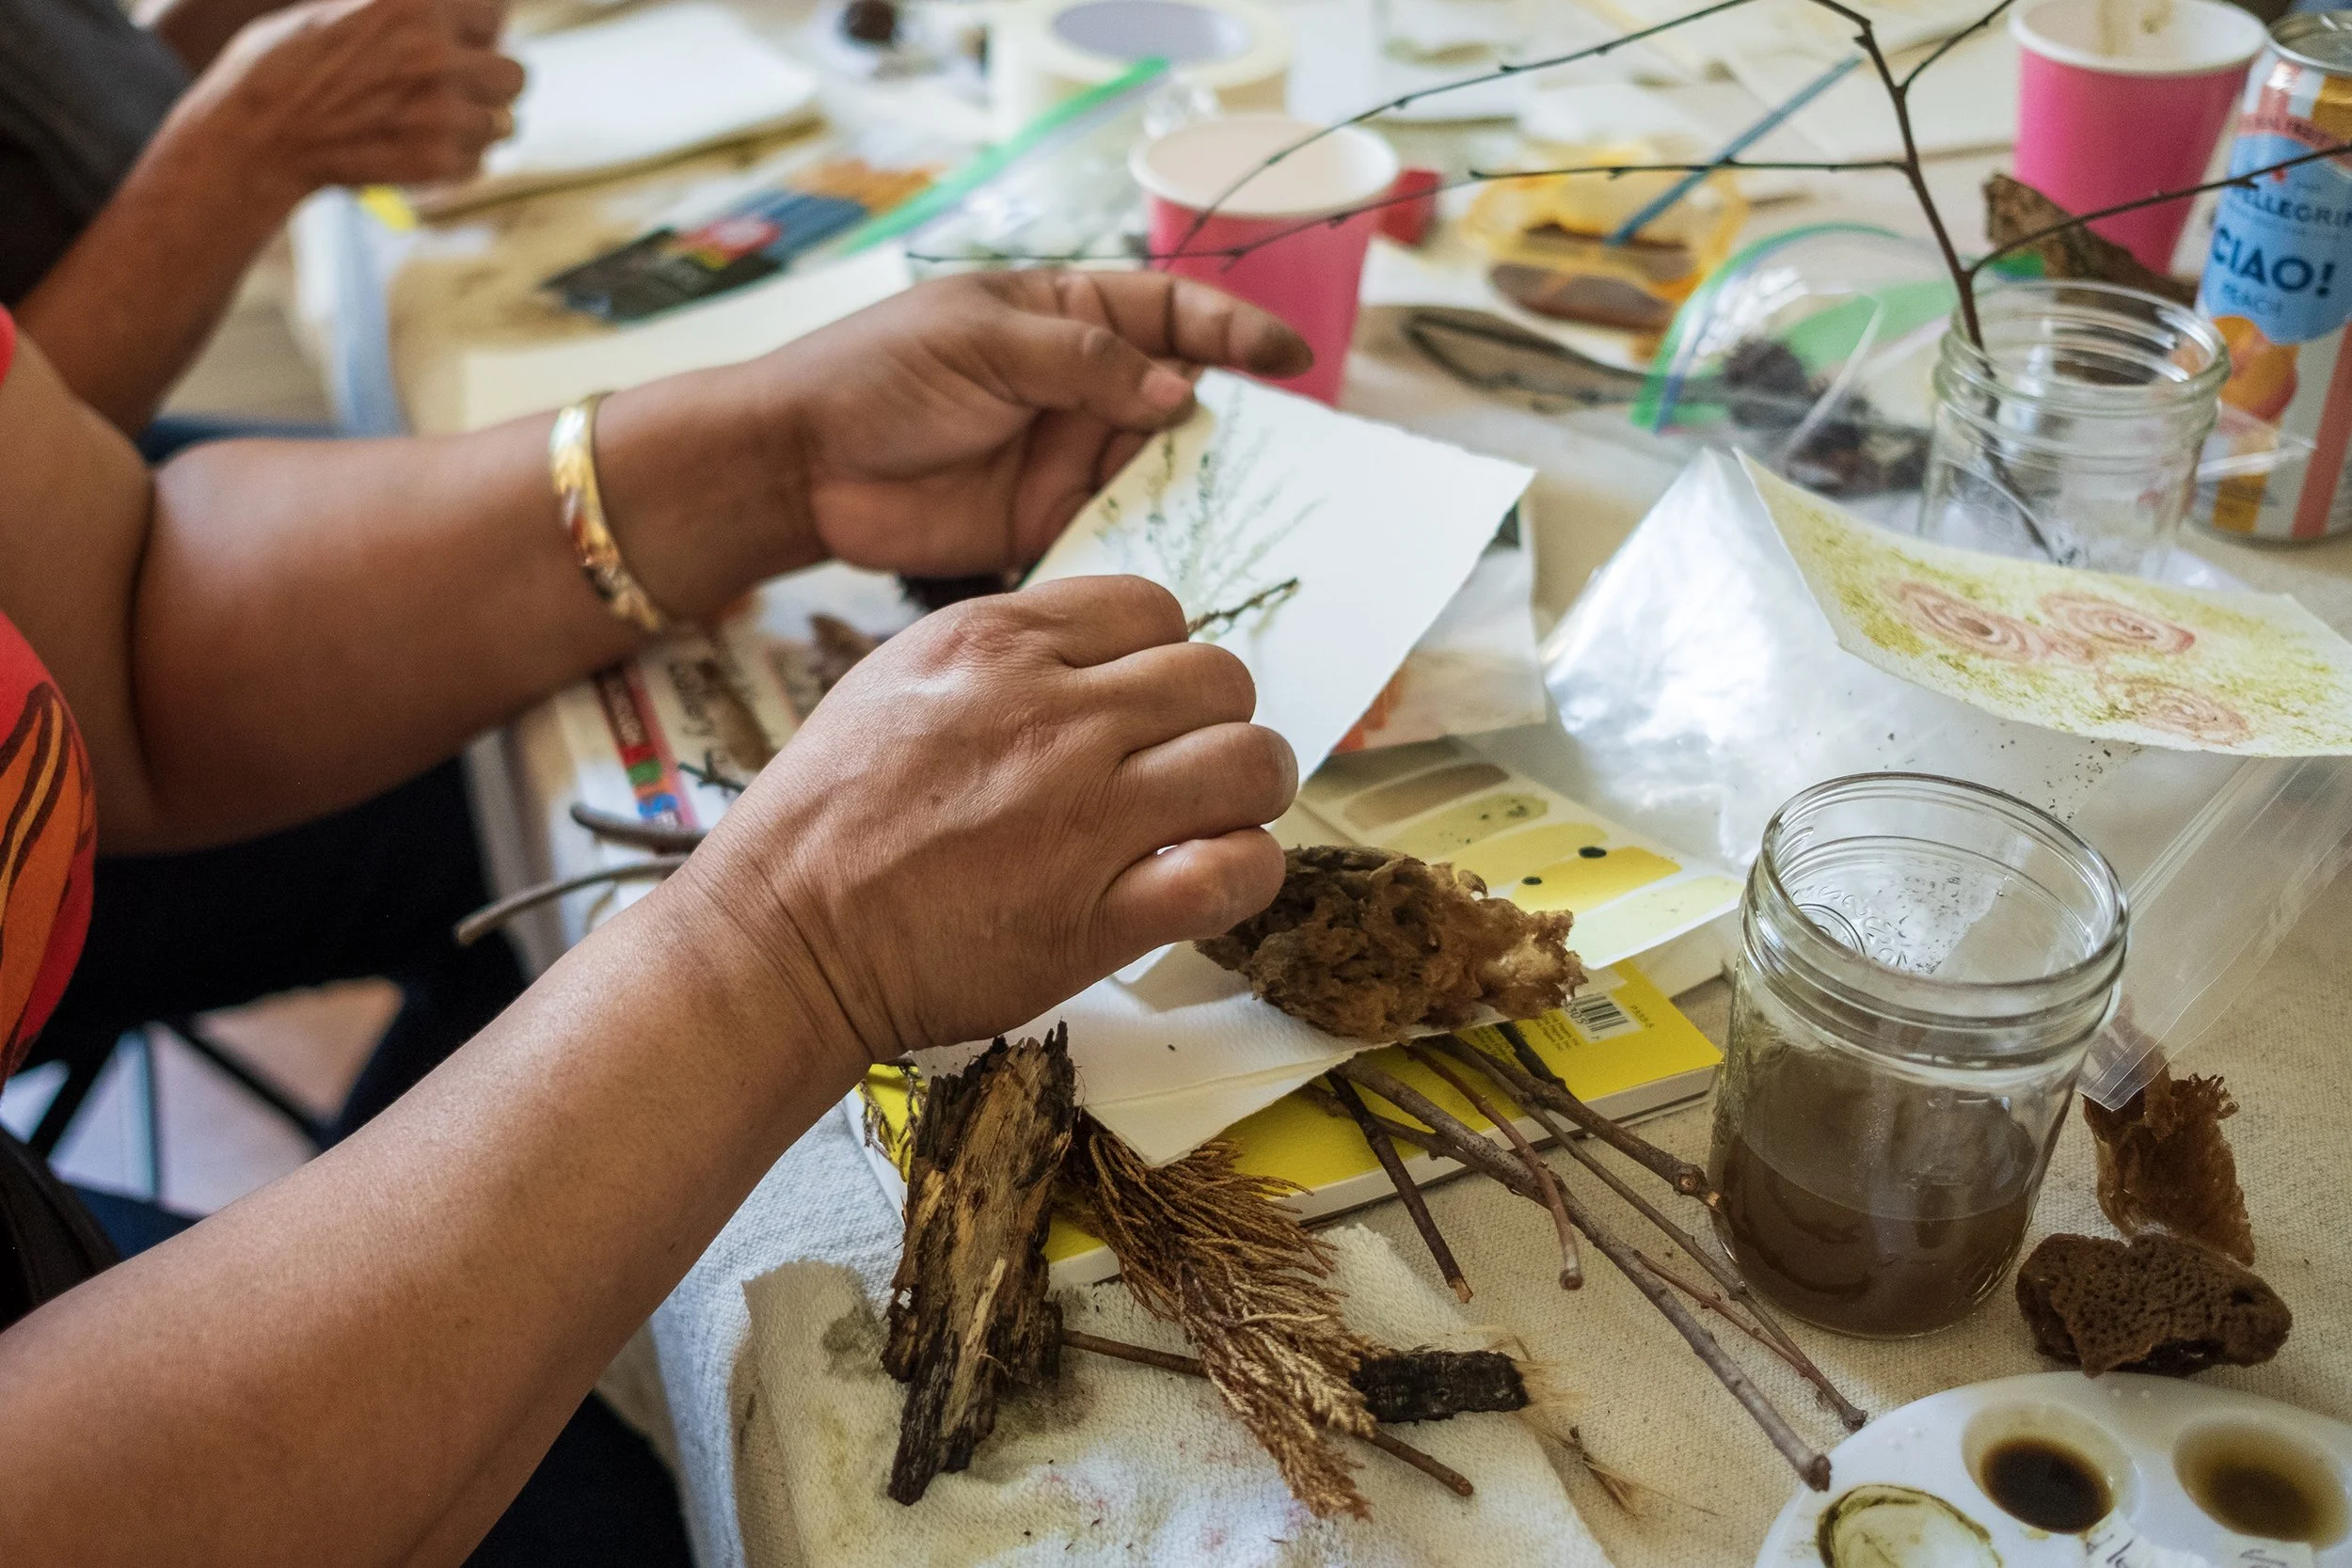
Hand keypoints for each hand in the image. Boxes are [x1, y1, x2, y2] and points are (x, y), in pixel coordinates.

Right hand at [160, 0, 522, 205]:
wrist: (256, 133)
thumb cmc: (289, 62)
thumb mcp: (340, 7)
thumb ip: (406, 12)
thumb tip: (457, 15)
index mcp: (415, 4)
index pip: (498, 11)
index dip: (482, 29)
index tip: (466, 40)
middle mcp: (436, 54)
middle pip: (516, 74)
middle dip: (490, 84)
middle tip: (455, 90)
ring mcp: (441, 113)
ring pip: (503, 125)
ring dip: (475, 127)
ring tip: (427, 124)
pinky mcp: (437, 162)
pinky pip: (478, 163)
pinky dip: (455, 163)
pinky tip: (414, 151)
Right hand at [675, 576, 1294, 1071]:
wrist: (780, 939)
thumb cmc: (826, 818)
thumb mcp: (900, 680)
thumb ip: (1006, 656)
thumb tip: (1101, 657)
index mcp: (998, 642)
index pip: (1156, 608)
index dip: (1163, 659)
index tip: (1141, 709)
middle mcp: (1055, 714)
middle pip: (1220, 677)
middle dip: (1214, 722)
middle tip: (1180, 771)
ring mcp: (1086, 814)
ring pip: (1252, 761)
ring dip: (1247, 794)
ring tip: (1209, 822)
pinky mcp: (1102, 916)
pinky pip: (1237, 870)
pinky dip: (1244, 875)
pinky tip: (1206, 883)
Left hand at [766, 271, 1313, 578]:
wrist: (800, 464)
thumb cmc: (878, 374)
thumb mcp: (985, 342)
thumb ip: (1084, 364)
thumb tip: (1178, 392)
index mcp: (1071, 318)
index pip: (1174, 316)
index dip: (1236, 331)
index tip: (1291, 357)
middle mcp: (1084, 389)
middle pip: (1185, 401)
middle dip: (1238, 426)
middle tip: (1294, 461)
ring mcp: (1068, 460)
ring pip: (1162, 474)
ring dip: (1204, 493)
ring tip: (1258, 517)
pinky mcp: (1048, 526)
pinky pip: (1118, 535)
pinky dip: (1153, 547)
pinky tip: (1192, 563)